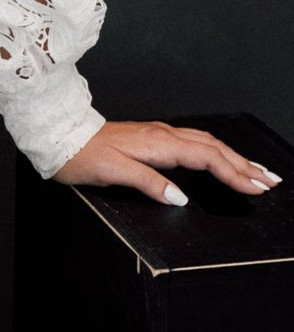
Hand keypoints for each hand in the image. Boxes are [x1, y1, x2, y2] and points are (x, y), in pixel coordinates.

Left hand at [54, 120, 281, 203]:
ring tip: (255, 170)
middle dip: (244, 164)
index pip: (206, 157)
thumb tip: (180, 197)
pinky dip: (214, 151)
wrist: (61, 136)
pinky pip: (193, 142)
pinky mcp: (152, 137)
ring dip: (233, 156)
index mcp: (157, 143)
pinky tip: (220, 157)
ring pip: (205, 142)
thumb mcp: (113, 172)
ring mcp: (158, 134)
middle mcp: (161, 135)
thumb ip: (148, 183)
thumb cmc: (83, 155)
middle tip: (270, 180)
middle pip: (212, 147)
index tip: (256, 187)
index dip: (234, 173)